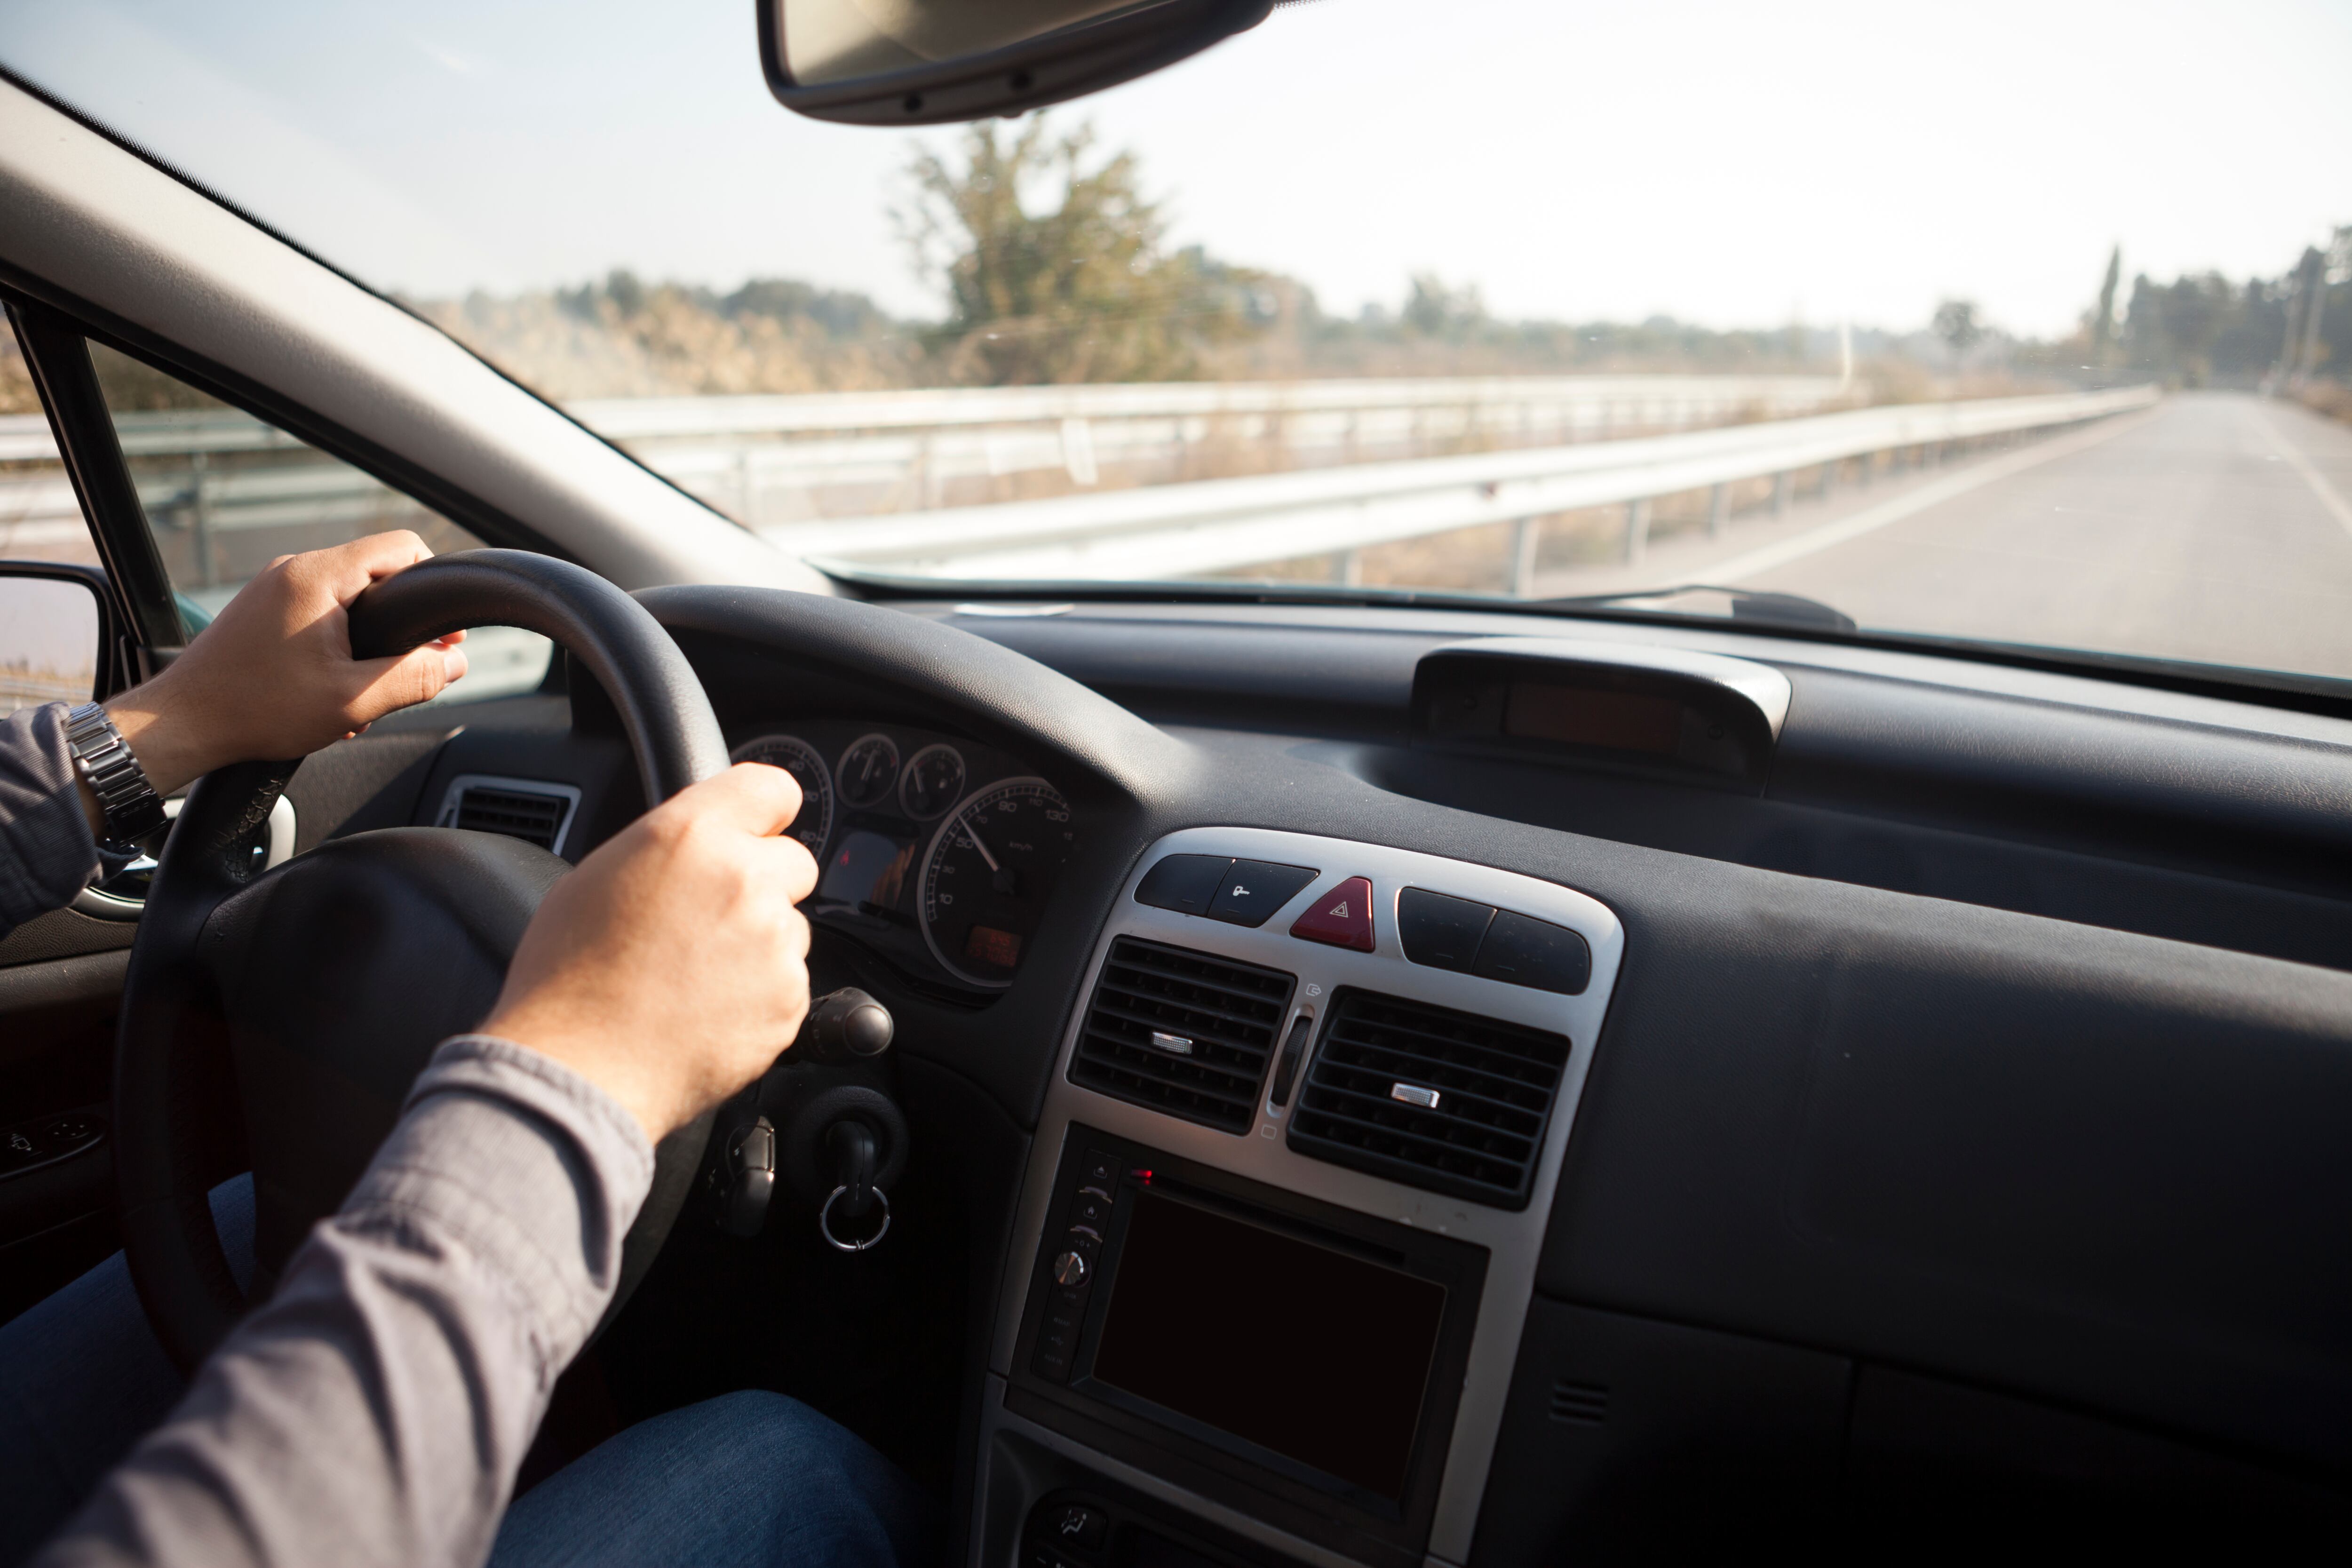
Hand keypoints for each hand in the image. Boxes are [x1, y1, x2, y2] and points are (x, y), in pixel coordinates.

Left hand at [97, 532, 466, 809]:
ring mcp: (275, 587)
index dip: (435, 585)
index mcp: (318, 576)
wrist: (181, 722)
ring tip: (362, 689)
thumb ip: (415, 677)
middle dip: (402, 624)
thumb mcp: (353, 700)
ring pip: (349, 596)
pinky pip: (319, 610)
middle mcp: (294, 569)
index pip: (402, 547)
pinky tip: (332, 687)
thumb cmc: (257, 709)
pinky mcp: (263, 608)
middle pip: (378, 574)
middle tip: (410, 670)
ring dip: (369, 640)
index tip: (444, 635)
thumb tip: (455, 663)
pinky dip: (338, 644)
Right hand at [478, 764, 819, 1143]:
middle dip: (764, 883)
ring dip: (760, 944)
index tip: (759, 828)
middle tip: (710, 919)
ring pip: (791, 927)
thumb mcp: (594, 879)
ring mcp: (773, 941)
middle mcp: (743, 879)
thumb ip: (662, 850)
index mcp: (690, 835)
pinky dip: (761, 996)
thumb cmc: (566, 980)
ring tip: (695, 977)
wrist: (577, 1069)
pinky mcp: (789, 998)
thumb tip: (693, 850)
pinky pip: (789, 983)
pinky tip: (707, 1011)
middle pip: (795, 860)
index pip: (771, 788)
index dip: (764, 811)